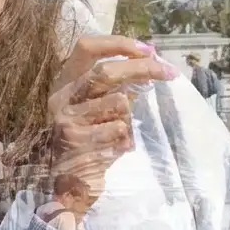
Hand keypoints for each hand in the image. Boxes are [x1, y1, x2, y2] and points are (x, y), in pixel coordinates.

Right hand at [49, 36, 177, 203]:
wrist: (69, 186)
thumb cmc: (90, 141)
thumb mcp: (99, 108)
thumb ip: (118, 86)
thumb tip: (149, 60)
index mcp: (64, 82)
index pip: (86, 47)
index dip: (118, 43)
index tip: (148, 49)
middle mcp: (61, 97)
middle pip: (106, 71)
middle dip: (142, 68)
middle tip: (168, 72)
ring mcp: (67, 119)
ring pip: (118, 102)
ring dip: (128, 116)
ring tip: (120, 131)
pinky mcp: (77, 141)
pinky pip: (118, 130)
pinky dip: (126, 139)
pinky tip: (116, 148)